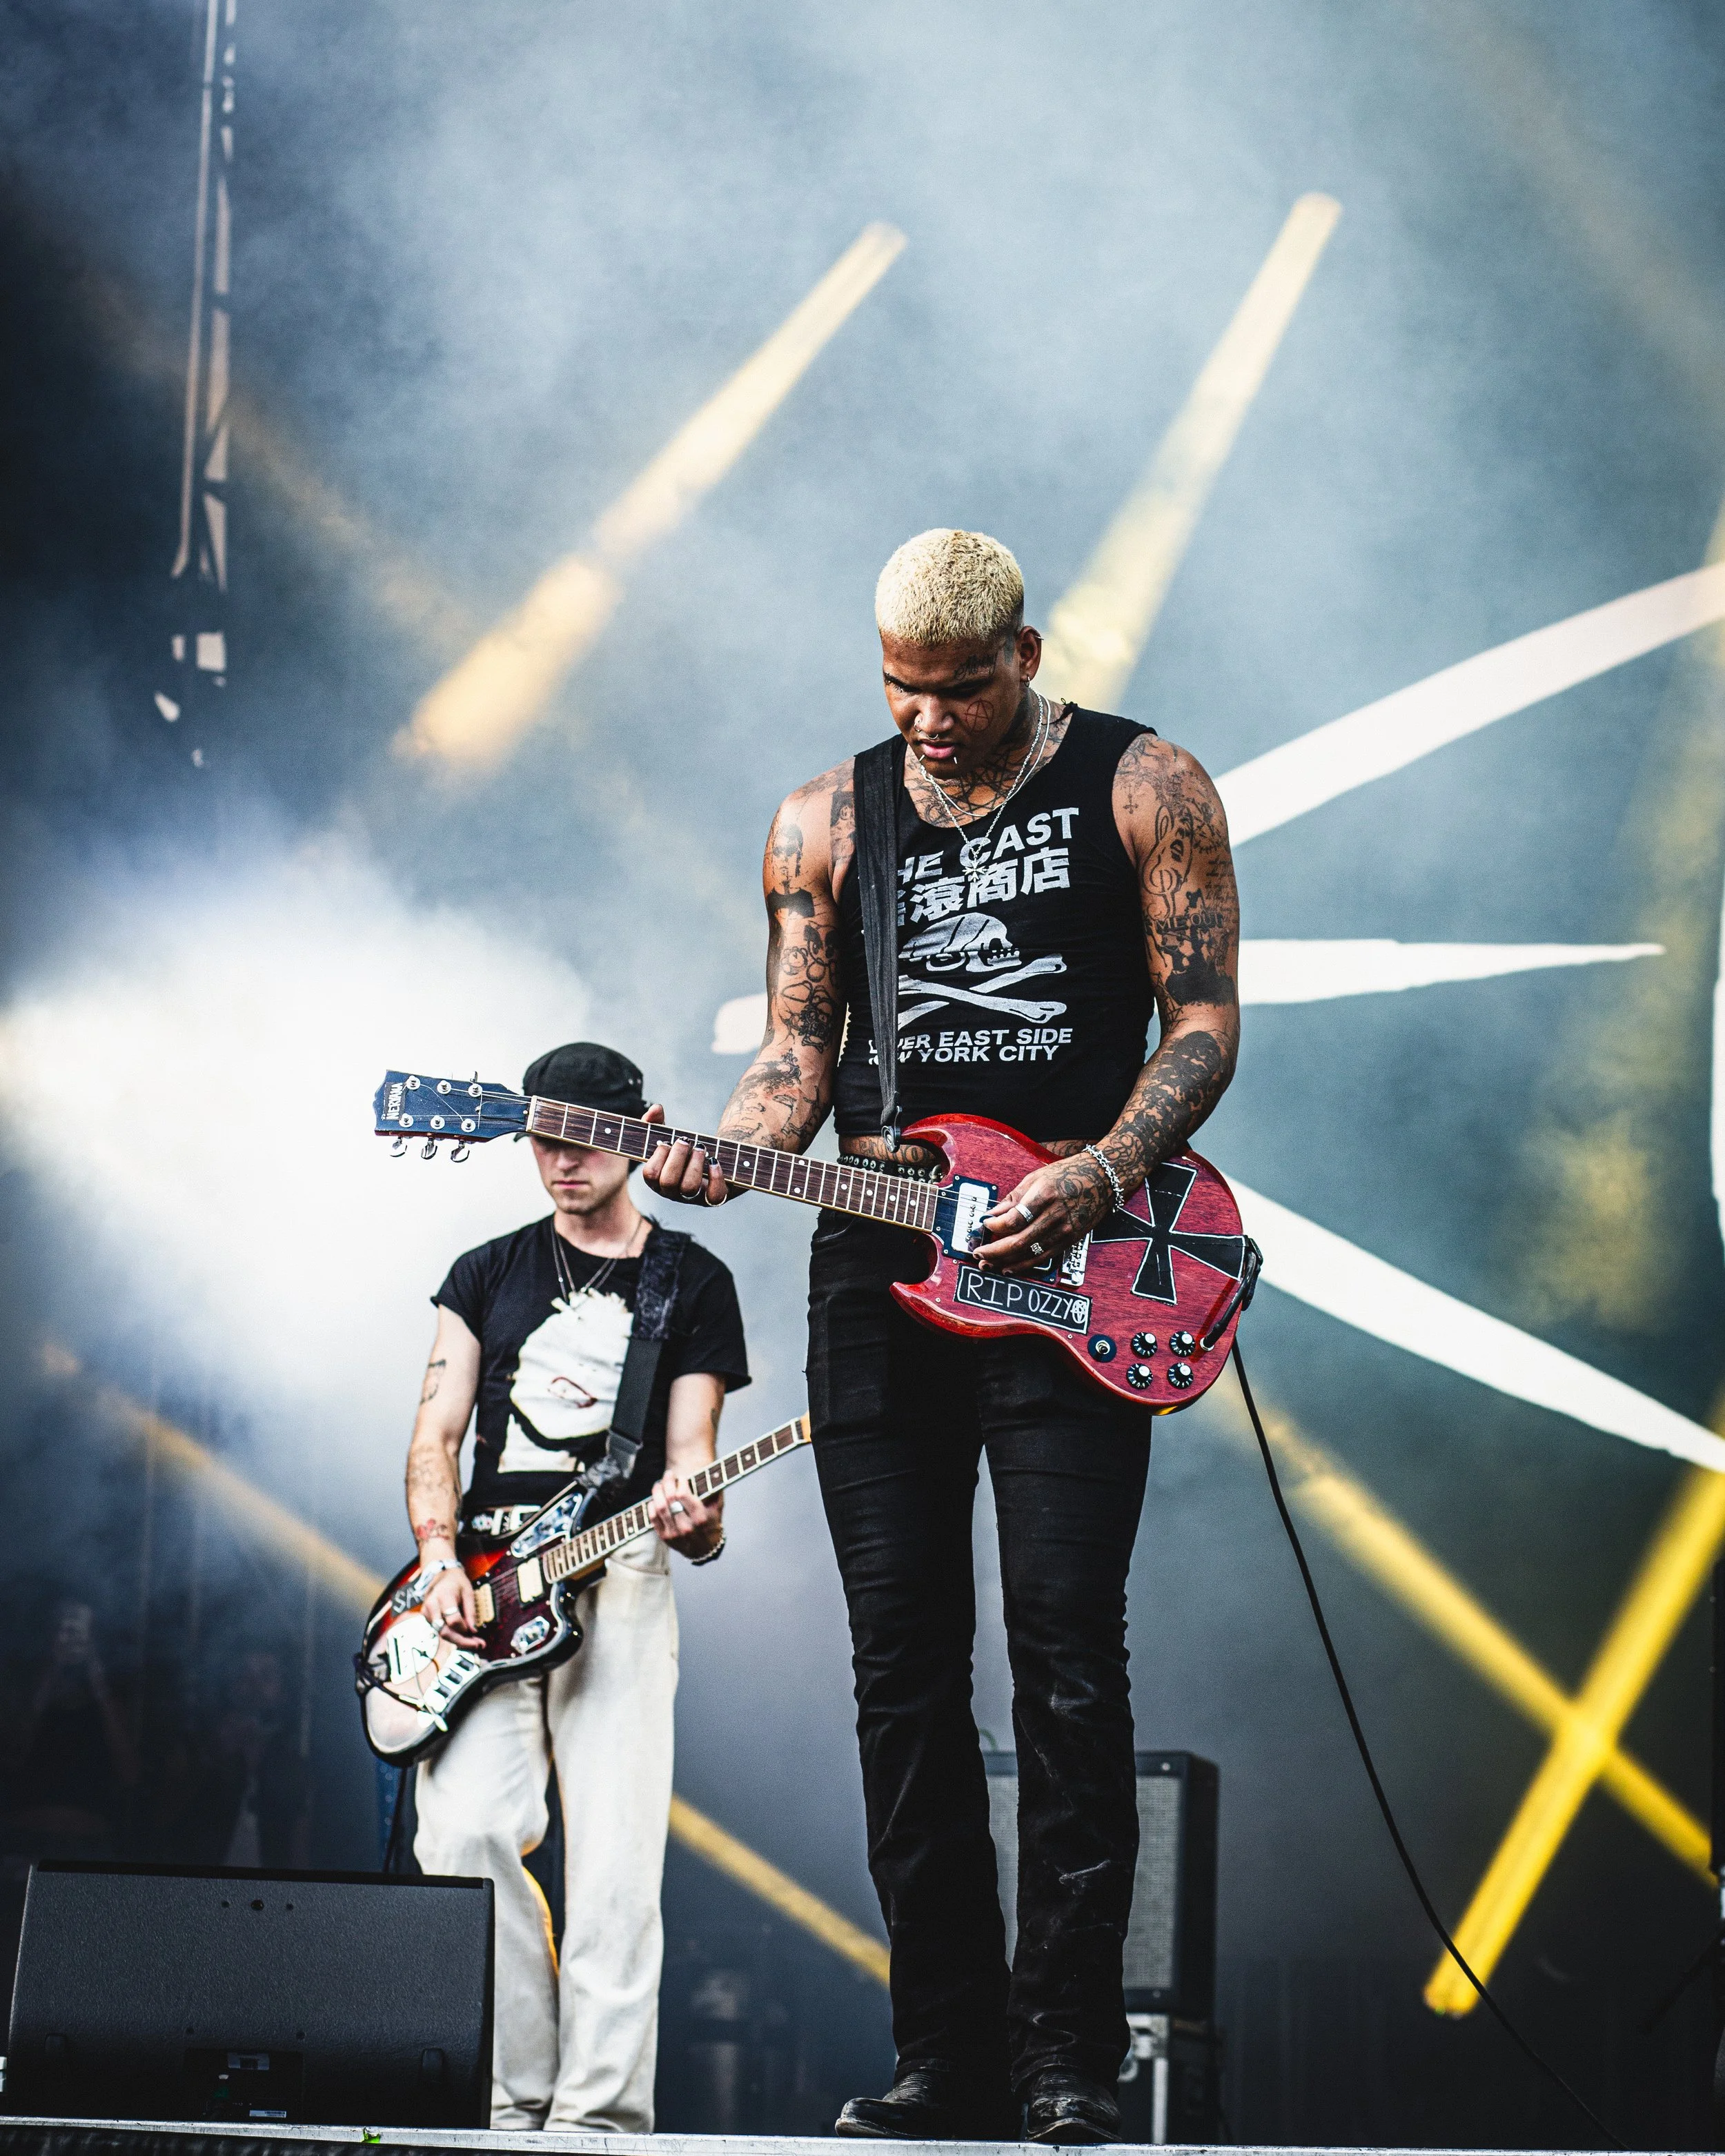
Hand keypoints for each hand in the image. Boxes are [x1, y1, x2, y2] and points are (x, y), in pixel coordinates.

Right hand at [420, 1556, 481, 1648]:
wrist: (441, 1575)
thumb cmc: (457, 1583)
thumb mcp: (468, 1592)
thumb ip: (470, 1612)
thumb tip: (473, 1631)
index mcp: (443, 1596)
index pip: (452, 1620)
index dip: (464, 1628)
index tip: (475, 1631)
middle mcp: (432, 1606)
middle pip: (445, 1632)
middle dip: (462, 1642)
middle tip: (479, 1645)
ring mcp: (427, 1613)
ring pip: (441, 1634)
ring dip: (459, 1641)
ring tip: (475, 1642)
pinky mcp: (426, 1618)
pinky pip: (439, 1631)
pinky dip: (452, 1636)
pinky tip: (464, 1637)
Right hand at [638, 1103, 731, 1207]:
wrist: (713, 1158)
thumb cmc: (684, 1149)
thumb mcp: (668, 1134)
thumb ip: (656, 1120)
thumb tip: (655, 1109)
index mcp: (657, 1179)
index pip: (650, 1174)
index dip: (658, 1156)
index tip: (668, 1141)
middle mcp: (673, 1192)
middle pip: (668, 1182)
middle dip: (677, 1157)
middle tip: (686, 1141)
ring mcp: (693, 1197)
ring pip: (689, 1188)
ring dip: (694, 1164)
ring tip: (701, 1148)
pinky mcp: (714, 1197)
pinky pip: (713, 1196)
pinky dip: (715, 1177)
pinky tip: (714, 1161)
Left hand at [647, 1468, 722, 1558]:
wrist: (704, 1548)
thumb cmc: (711, 1521)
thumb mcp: (717, 1507)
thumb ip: (714, 1490)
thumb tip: (711, 1471)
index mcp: (700, 1518)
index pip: (683, 1495)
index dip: (680, 1482)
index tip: (681, 1477)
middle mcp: (686, 1527)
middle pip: (670, 1499)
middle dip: (667, 1482)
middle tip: (668, 1474)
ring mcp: (674, 1533)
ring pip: (660, 1507)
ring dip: (657, 1492)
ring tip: (659, 1484)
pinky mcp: (664, 1537)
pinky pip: (653, 1518)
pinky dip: (652, 1505)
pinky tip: (655, 1498)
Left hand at [974, 1152, 1111, 1273]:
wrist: (1102, 1179)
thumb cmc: (1068, 1174)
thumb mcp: (1036, 1178)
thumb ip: (1013, 1198)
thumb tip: (992, 1215)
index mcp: (1044, 1196)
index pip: (1013, 1220)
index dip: (994, 1226)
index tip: (985, 1224)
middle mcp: (1054, 1216)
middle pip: (1018, 1241)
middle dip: (994, 1250)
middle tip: (979, 1252)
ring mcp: (1064, 1231)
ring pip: (1029, 1253)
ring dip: (1005, 1261)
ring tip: (988, 1262)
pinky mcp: (1069, 1240)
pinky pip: (1042, 1257)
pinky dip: (1023, 1264)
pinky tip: (1008, 1266)